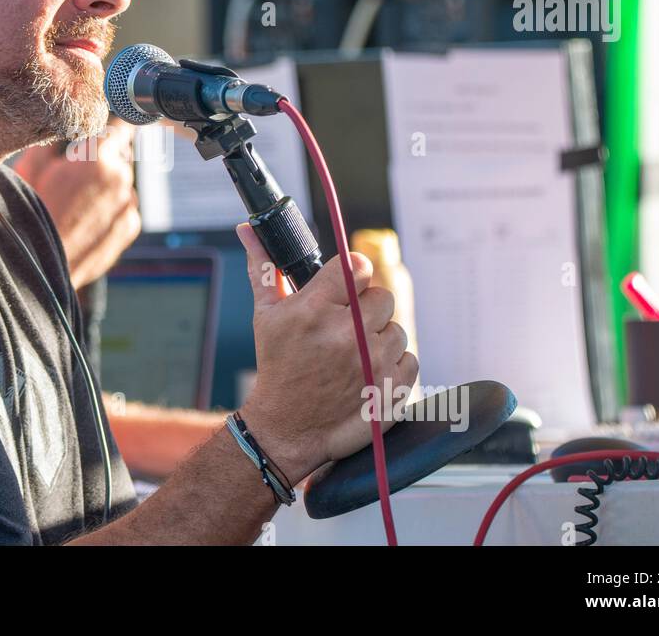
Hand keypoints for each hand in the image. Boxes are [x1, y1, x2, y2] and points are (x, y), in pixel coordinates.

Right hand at [14, 117, 140, 288]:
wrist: (40, 267)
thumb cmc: (30, 216)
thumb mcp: (31, 167)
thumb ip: (53, 139)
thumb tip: (60, 125)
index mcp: (98, 158)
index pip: (119, 128)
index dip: (111, 127)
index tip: (106, 130)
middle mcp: (121, 179)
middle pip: (119, 157)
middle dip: (101, 160)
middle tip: (74, 175)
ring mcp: (128, 205)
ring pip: (121, 184)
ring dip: (106, 186)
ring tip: (77, 203)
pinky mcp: (130, 227)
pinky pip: (124, 208)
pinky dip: (110, 209)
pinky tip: (86, 220)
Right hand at [235, 223, 417, 481]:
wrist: (287, 428)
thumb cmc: (277, 368)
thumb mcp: (265, 316)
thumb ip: (264, 268)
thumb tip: (249, 231)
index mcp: (315, 309)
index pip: (357, 266)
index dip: (352, 276)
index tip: (344, 290)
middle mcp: (347, 333)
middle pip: (380, 296)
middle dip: (364, 310)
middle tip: (342, 329)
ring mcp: (373, 362)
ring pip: (395, 328)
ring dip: (378, 340)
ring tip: (352, 356)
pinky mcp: (392, 387)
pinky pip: (409, 358)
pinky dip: (392, 366)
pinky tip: (366, 374)